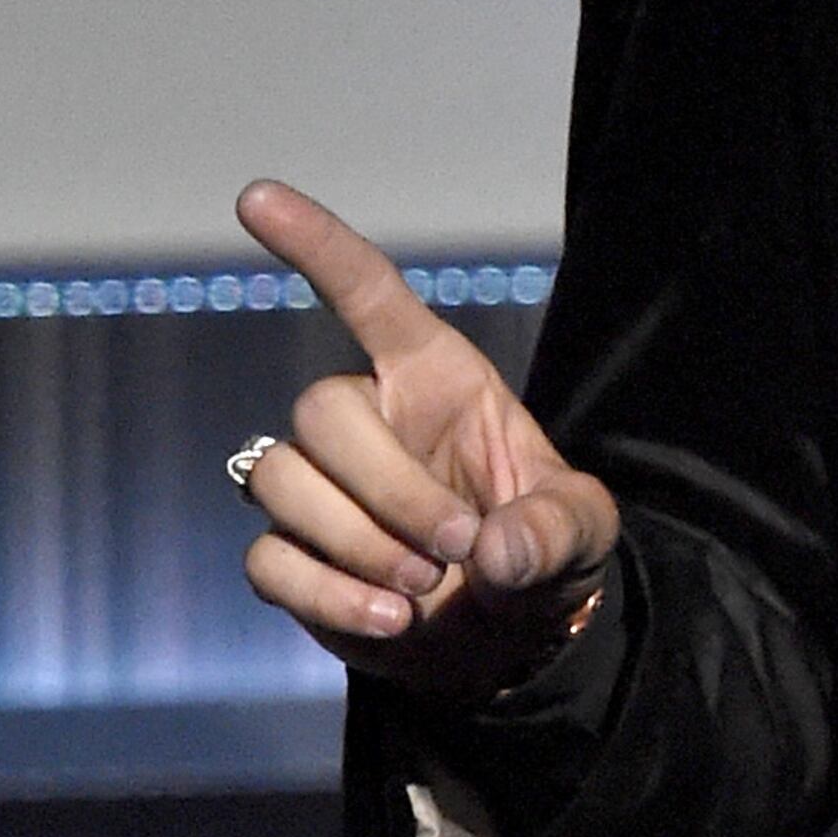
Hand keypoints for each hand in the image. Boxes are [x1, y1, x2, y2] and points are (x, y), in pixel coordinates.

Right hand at [230, 179, 619, 701]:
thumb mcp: (582, 532)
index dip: (316, 245)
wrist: (510, 640)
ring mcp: (319, 487)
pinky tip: (387, 621)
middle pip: (319, 412)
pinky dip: (326, 595)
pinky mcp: (292, 555)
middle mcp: (367, 418)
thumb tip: (497, 553)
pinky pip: (267, 560)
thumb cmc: (542, 553)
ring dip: (355, 544)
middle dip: (387, 489)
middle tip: (453, 550)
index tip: (255, 197)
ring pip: (277, 480)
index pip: (368, 294)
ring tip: (423, 590)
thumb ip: (554, 530)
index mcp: (435, 380)